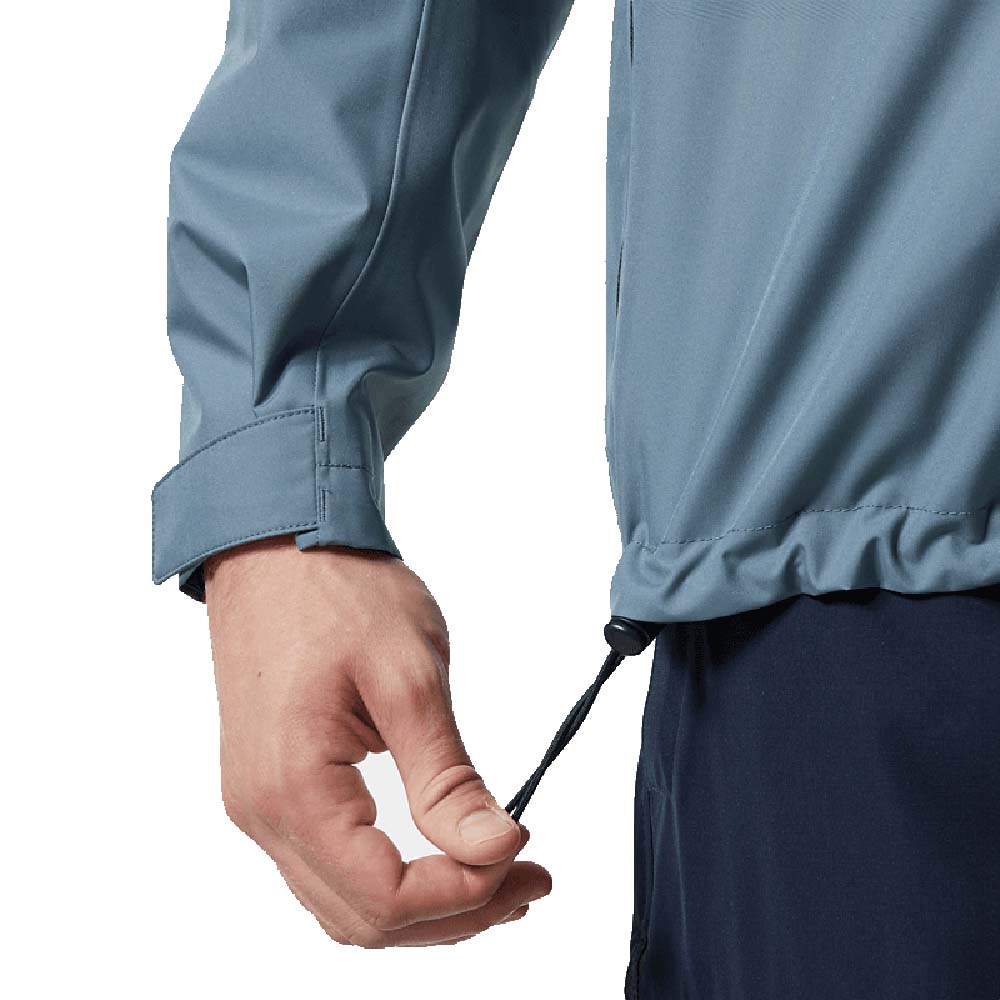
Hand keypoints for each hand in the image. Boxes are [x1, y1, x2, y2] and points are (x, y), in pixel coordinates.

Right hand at [204, 537, 549, 946]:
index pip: (384, 898)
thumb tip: (496, 847)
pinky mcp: (270, 787)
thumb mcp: (408, 676)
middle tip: (528, 878)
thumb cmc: (337, 590)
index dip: (463, 897)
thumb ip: (447, 776)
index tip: (523, 860)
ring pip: (344, 902)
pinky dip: (389, 878)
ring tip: (496, 874)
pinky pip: (328, 866)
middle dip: (455, 912)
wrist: (276, 547)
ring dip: (424, 905)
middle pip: (364, 918)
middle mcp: (262, 813)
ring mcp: (259, 804)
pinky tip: (437, 854)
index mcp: (294, 786)